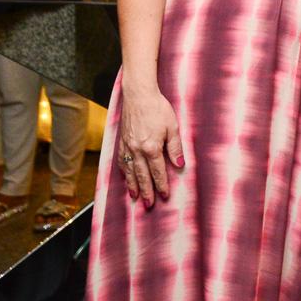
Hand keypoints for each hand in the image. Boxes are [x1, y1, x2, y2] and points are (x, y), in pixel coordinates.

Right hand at [117, 86, 183, 206]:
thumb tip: (179, 165)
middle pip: (142, 176)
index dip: (161, 185)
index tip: (164, 195)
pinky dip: (124, 173)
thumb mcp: (173, 127)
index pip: (157, 172)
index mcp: (151, 148)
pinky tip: (126, 178)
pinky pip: (121, 162)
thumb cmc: (158, 108)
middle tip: (149, 205)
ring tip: (135, 198)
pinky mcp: (121, 141)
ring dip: (133, 186)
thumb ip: (175, 147)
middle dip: (146, 191)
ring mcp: (127, 146)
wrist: (139, 95)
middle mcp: (137, 150)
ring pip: (130, 171)